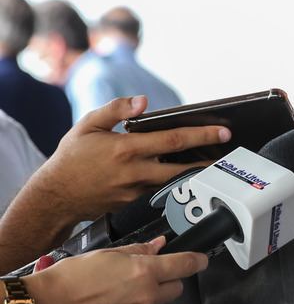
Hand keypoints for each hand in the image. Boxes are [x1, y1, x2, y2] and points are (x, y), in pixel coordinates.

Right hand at [24, 237, 207, 303]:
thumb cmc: (72, 278)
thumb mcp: (109, 254)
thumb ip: (140, 250)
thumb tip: (159, 245)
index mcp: (144, 272)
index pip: (184, 265)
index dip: (197, 260)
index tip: (202, 260)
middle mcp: (145, 297)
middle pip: (175, 289)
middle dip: (168, 280)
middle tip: (146, 276)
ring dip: (144, 299)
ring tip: (115, 293)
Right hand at [31, 96, 230, 221]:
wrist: (54, 196)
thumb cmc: (71, 157)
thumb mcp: (88, 125)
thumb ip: (116, 109)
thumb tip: (143, 101)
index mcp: (126, 149)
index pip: (173, 140)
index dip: (201, 135)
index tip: (222, 131)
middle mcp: (134, 171)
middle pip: (182, 166)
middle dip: (209, 160)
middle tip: (228, 154)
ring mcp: (135, 190)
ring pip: (173, 181)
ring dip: (194, 173)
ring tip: (213, 162)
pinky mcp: (133, 202)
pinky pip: (159, 190)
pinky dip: (174, 182)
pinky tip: (184, 173)